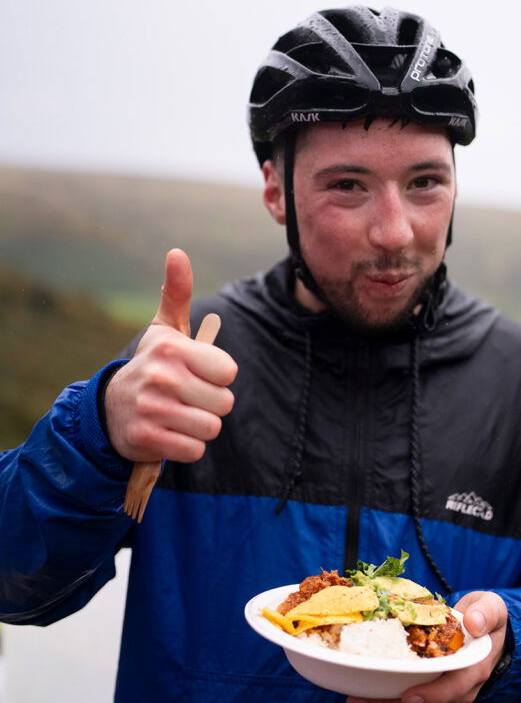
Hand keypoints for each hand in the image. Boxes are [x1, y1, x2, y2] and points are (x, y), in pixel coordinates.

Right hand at [105, 249, 236, 463]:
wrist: (109, 410)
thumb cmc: (152, 365)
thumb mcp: (164, 330)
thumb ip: (177, 292)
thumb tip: (177, 252)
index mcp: (172, 349)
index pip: (228, 372)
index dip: (218, 377)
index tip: (198, 374)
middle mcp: (162, 377)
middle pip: (224, 403)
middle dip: (211, 405)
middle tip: (188, 398)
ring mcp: (153, 409)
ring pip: (211, 428)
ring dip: (200, 426)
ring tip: (179, 415)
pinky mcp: (147, 439)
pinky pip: (194, 450)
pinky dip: (187, 446)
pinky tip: (170, 433)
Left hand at [345, 591, 507, 702]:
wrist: (486, 628)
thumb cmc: (486, 617)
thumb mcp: (491, 608)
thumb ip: (485, 614)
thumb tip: (474, 625)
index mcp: (474, 668)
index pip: (454, 688)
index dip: (431, 695)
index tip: (408, 697)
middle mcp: (461, 686)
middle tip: (363, 701)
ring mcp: (446, 691)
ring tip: (356, 700)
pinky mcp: (432, 688)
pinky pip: (411, 698)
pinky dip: (388, 698)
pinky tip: (364, 693)